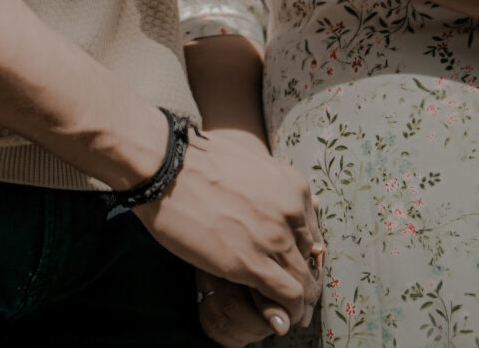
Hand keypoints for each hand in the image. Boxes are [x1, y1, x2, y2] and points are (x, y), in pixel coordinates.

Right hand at [138, 128, 321, 338]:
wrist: (165, 166)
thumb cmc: (196, 160)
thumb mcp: (249, 161)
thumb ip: (269, 184)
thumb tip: (273, 201)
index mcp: (292, 187)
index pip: (312, 232)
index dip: (304, 254)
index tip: (295, 266)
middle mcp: (291, 212)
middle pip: (310, 258)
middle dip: (304, 278)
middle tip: (294, 294)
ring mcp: (273, 238)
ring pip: (304, 282)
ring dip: (300, 302)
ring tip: (291, 313)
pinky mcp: (251, 262)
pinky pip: (287, 295)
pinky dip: (288, 311)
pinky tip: (280, 318)